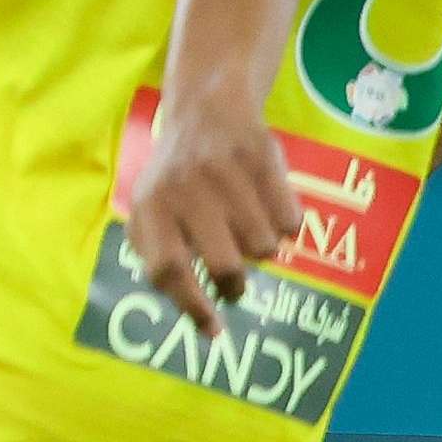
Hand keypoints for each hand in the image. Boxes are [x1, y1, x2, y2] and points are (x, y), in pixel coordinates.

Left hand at [117, 97, 299, 334]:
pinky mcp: (264, 160)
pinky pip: (291, 221)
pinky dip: (285, 224)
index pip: (168, 269)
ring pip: (264, 246)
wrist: (206, 109)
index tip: (215, 331)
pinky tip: (267, 206)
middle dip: (234, 285)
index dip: (192, 305)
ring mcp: (227, 172)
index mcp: (151, 205)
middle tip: (234, 286)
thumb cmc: (175, 177)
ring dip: (259, 249)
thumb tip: (192, 312)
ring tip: (244, 228)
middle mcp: (186, 189)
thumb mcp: (150, 209)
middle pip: (225, 263)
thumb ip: (159, 256)